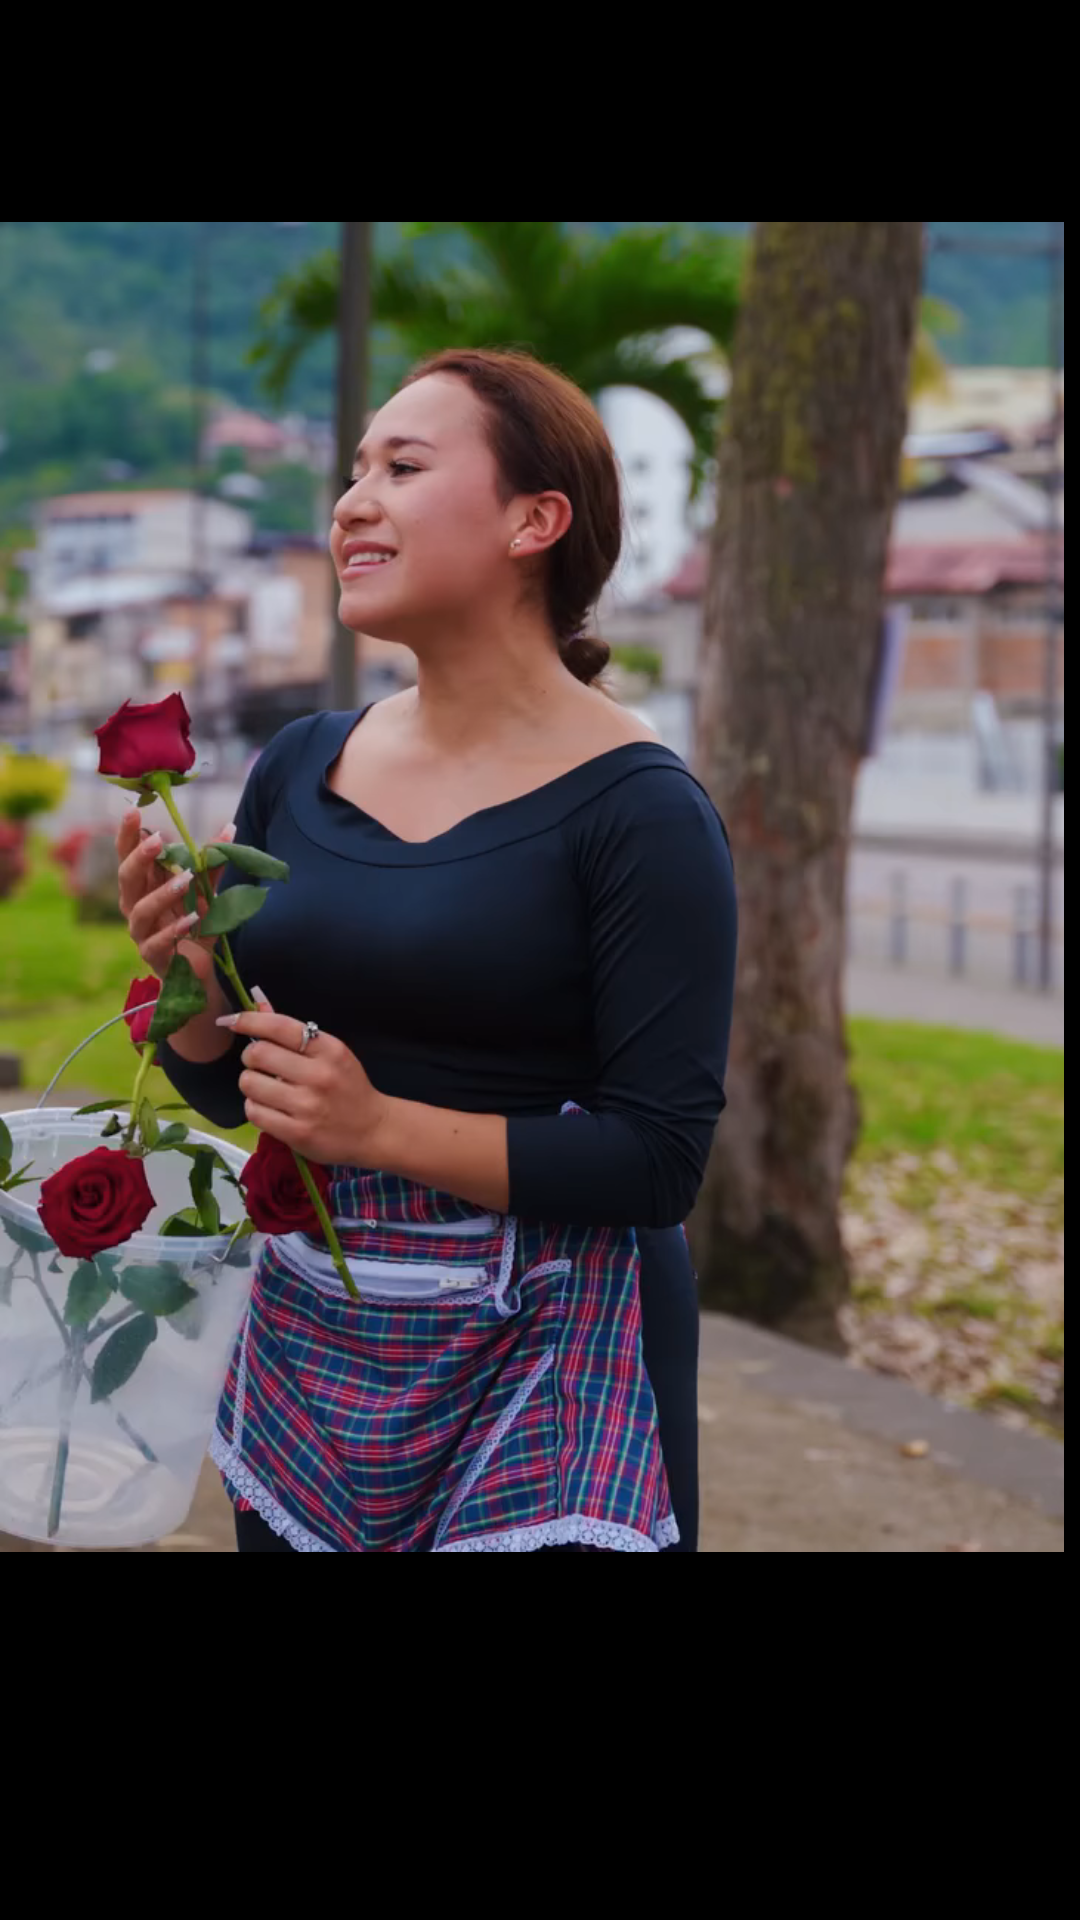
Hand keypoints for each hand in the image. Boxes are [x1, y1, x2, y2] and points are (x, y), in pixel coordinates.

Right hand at [116, 808, 233, 984]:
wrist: (200, 969)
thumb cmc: (195, 924)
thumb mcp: (205, 891)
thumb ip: (211, 863)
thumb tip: (230, 827)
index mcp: (144, 885)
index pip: (128, 855)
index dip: (127, 835)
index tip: (132, 811)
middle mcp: (135, 905)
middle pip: (126, 878)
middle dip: (139, 857)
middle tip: (158, 840)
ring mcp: (140, 932)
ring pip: (140, 910)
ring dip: (162, 893)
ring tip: (185, 879)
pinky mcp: (151, 956)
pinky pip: (155, 943)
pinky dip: (173, 930)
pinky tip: (191, 919)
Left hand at [223, 1007, 387, 1166]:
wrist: (373, 1130)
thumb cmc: (349, 1088)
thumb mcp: (331, 1054)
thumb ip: (295, 1033)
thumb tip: (259, 1006)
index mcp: (329, 1050)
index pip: (279, 1026)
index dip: (249, 1020)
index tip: (232, 1020)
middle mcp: (318, 1075)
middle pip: (257, 1054)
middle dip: (251, 1057)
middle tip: (260, 1064)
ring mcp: (306, 1106)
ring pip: (250, 1083)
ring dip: (251, 1083)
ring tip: (265, 1088)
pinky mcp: (296, 1132)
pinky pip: (254, 1112)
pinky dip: (255, 1107)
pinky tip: (269, 1108)